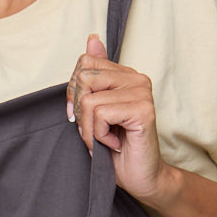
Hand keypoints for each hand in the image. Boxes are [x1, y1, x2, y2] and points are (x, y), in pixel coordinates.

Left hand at [66, 35, 168, 202]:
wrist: (141, 177)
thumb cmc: (116, 148)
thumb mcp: (96, 110)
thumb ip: (94, 76)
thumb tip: (92, 39)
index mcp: (125, 75)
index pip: (84, 63)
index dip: (73, 91)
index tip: (81, 116)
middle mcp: (137, 78)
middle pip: (83, 78)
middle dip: (79, 111)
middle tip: (95, 131)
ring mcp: (142, 93)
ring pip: (89, 100)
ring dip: (89, 128)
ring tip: (105, 139)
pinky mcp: (143, 110)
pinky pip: (101, 114)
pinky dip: (99, 135)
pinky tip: (114, 143)